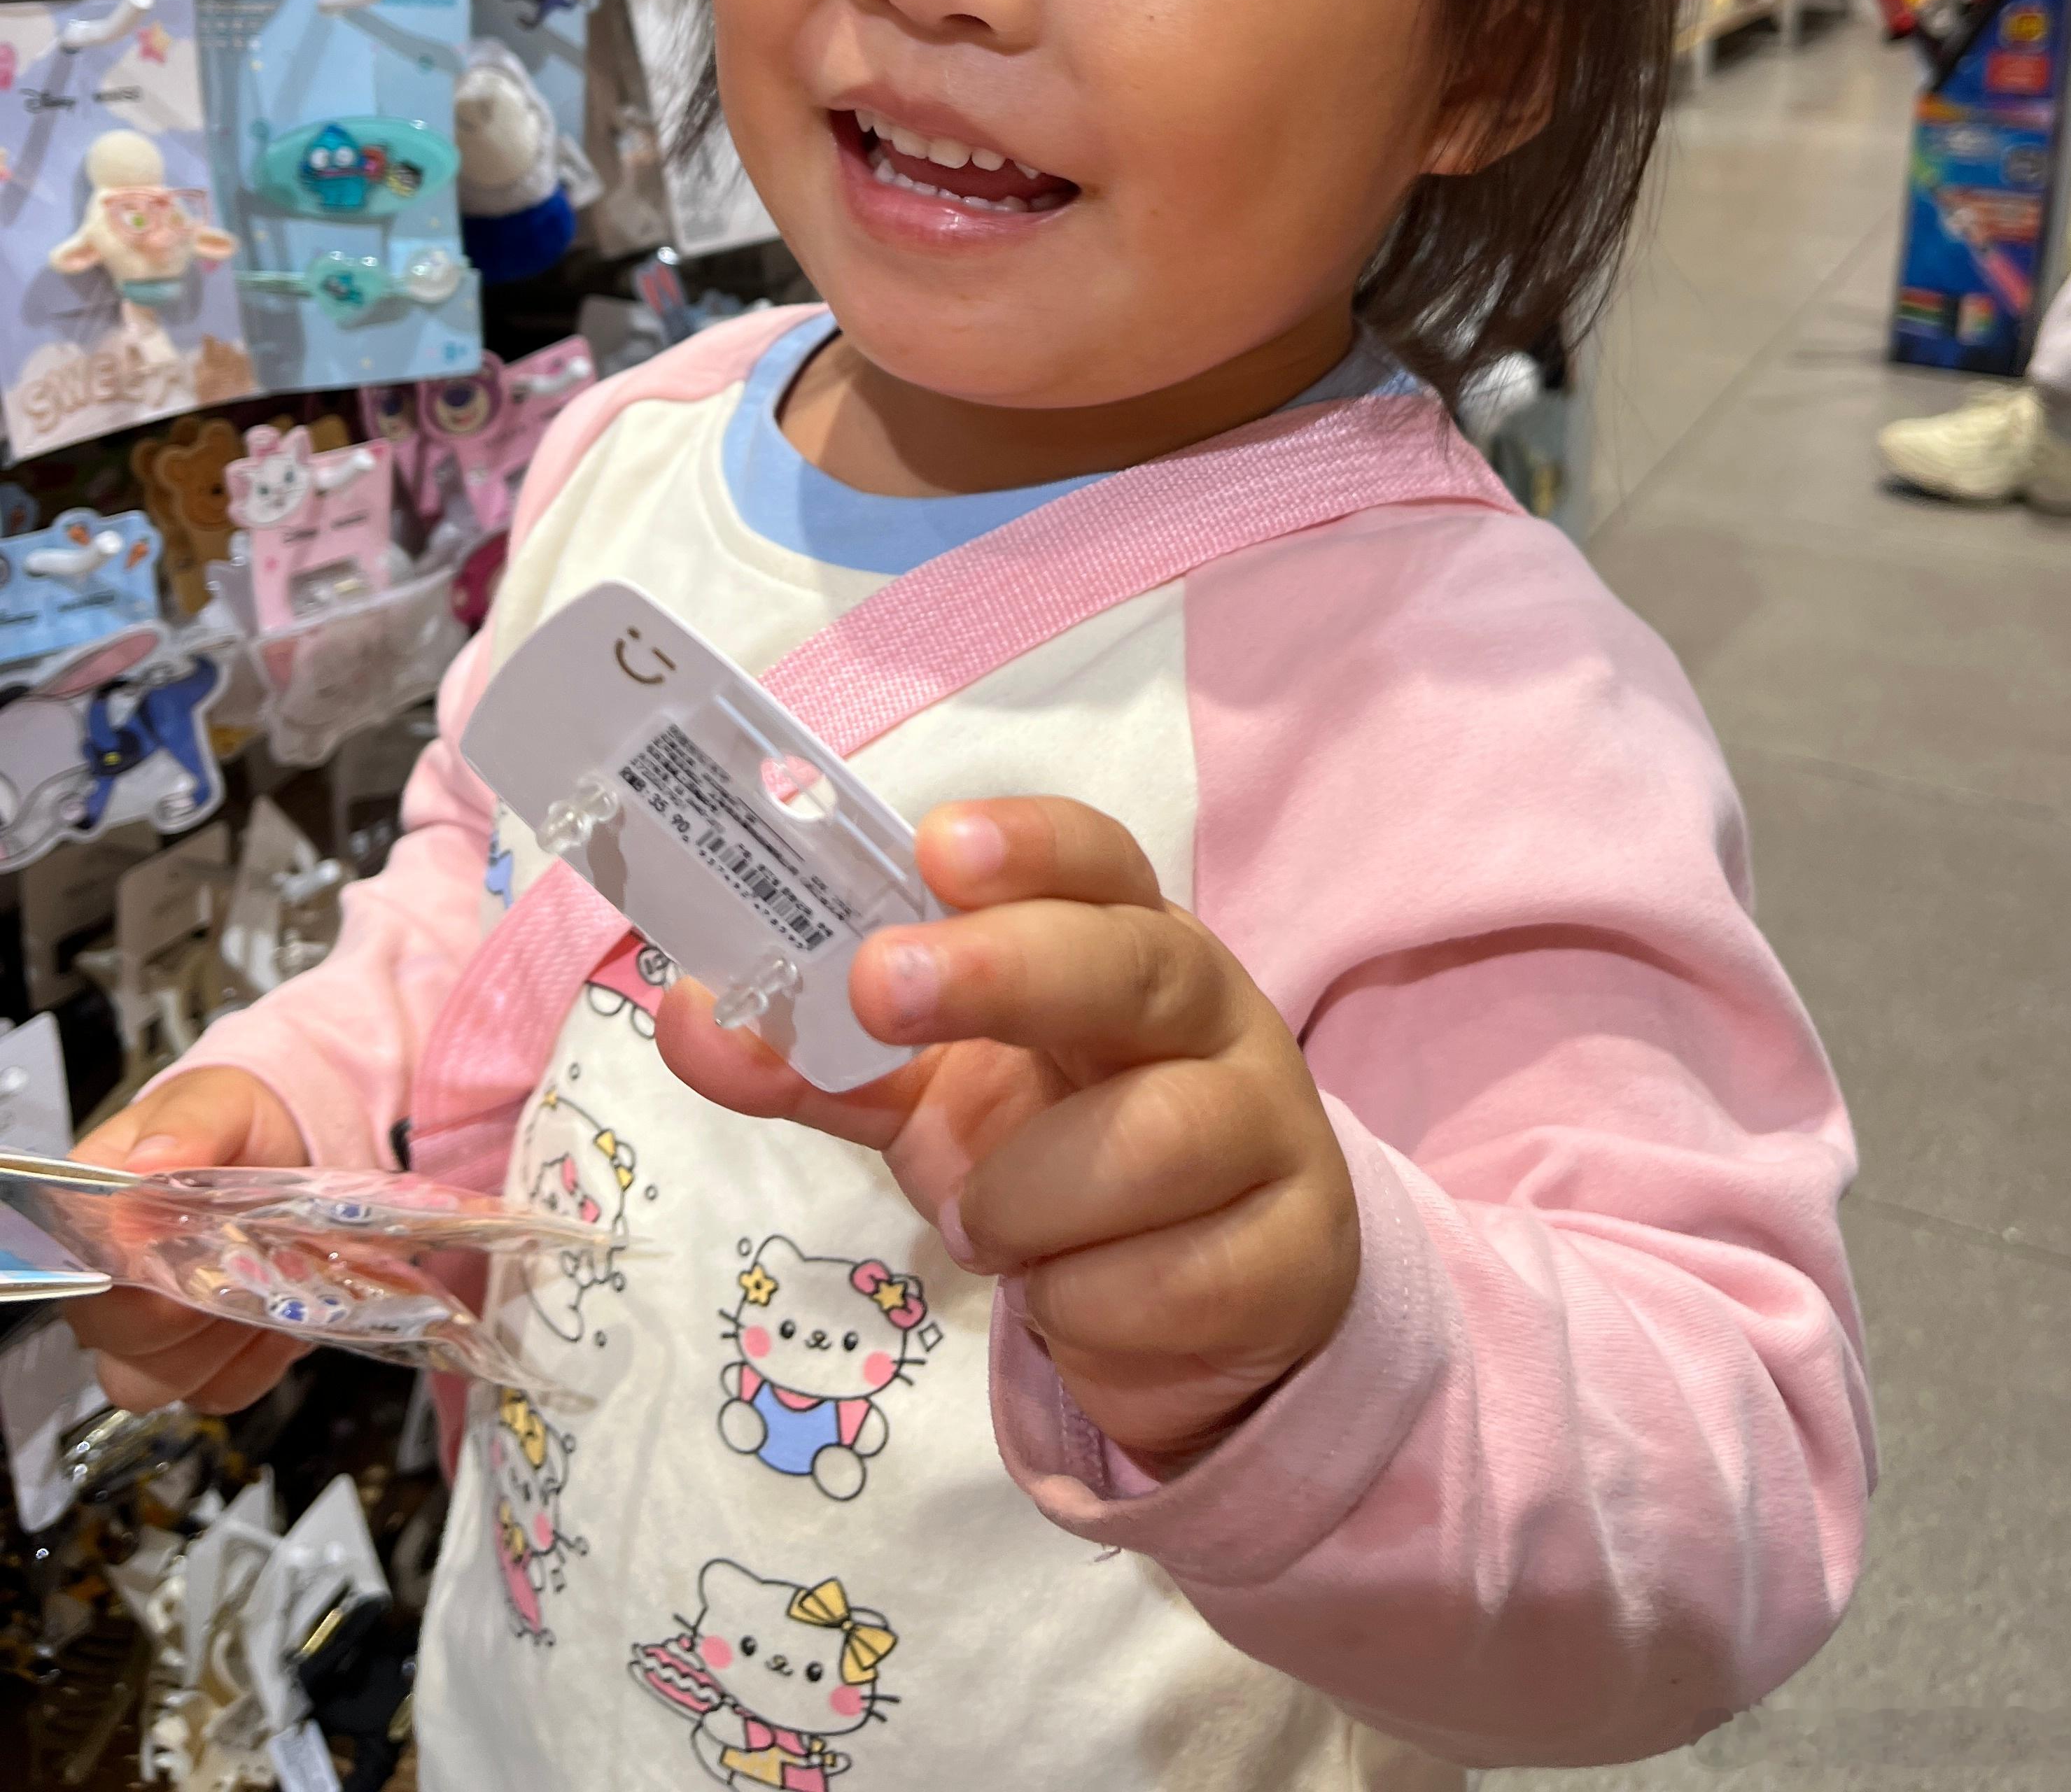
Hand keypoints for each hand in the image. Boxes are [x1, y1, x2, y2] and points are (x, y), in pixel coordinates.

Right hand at [66, 1067, 308, 1415]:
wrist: (284, 1139)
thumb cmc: (231, 1118)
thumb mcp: (218, 1100)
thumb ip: (190, 1125)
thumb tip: (153, 1162)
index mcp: (90, 1210)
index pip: (80, 1268)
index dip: (133, 1274)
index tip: (187, 1250)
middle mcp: (108, 1280)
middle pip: (112, 1339)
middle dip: (187, 1311)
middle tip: (243, 1266)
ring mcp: (151, 1327)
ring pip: (154, 1382)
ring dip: (220, 1344)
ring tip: (266, 1288)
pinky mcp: (202, 1355)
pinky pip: (214, 1392)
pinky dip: (254, 1364)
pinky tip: (280, 1319)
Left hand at [657, 799, 1360, 1466]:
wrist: (1196, 1316)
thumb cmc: (1057, 1163)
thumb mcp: (934, 1099)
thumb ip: (818, 1058)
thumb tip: (688, 1016)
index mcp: (1126, 944)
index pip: (1098, 861)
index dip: (1027, 845)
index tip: (935, 843)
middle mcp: (1212, 1014)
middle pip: (1132, 965)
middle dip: (1006, 970)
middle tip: (880, 987)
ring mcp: (1269, 1130)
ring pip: (1147, 1141)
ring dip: (1027, 1199)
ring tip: (988, 1225)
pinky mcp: (1292, 1257)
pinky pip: (1166, 1280)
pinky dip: (1084, 1304)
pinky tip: (1077, 1295)